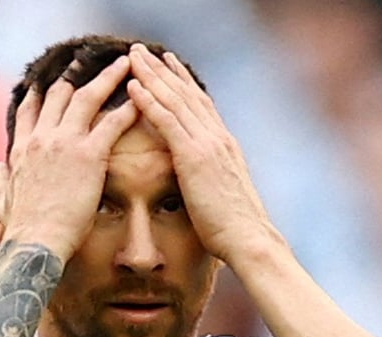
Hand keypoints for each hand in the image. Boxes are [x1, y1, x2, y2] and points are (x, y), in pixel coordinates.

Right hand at [0, 55, 138, 260]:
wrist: (35, 244)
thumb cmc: (21, 232)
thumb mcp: (4, 201)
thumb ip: (2, 180)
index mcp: (22, 150)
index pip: (31, 108)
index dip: (44, 91)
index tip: (54, 79)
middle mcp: (41, 138)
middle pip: (60, 93)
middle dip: (78, 75)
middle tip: (94, 62)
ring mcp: (65, 144)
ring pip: (87, 97)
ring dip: (108, 78)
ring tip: (126, 65)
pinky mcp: (88, 156)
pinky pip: (112, 123)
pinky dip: (128, 108)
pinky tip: (142, 99)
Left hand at [126, 44, 271, 263]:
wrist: (248, 239)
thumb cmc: (235, 230)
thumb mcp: (223, 196)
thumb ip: (212, 180)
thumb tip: (203, 184)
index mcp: (225, 146)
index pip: (201, 105)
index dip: (183, 82)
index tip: (168, 65)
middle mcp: (218, 138)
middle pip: (186, 94)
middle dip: (163, 70)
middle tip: (144, 50)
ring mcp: (208, 145)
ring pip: (175, 100)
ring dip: (152, 76)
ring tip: (133, 57)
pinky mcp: (194, 157)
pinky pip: (167, 122)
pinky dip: (149, 101)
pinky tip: (133, 87)